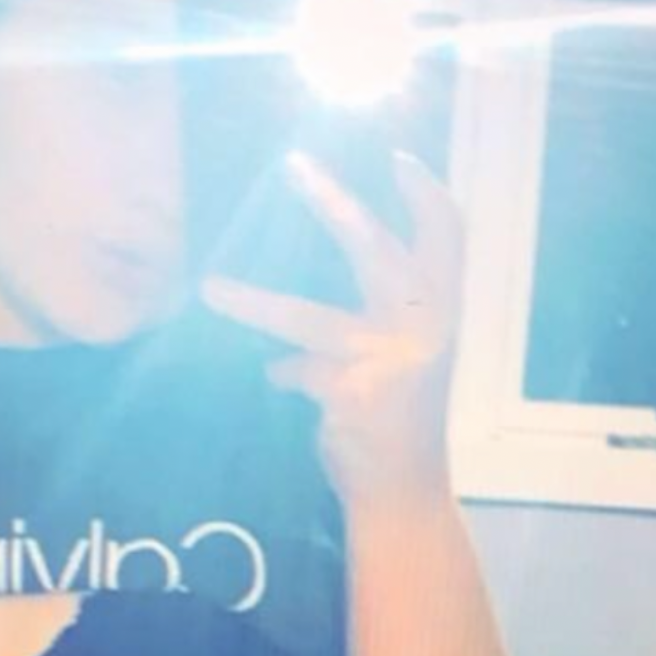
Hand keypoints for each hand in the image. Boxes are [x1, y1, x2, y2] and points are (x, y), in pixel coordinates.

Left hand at [201, 147, 464, 509]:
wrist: (403, 494)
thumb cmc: (400, 422)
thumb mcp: (405, 360)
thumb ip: (376, 319)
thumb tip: (302, 291)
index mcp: (442, 311)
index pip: (446, 237)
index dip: (427, 197)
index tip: (400, 160)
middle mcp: (425, 328)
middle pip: (374, 249)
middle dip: (331, 204)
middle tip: (292, 165)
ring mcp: (388, 359)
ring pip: (306, 317)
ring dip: (252, 303)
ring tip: (209, 288)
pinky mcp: (351, 392)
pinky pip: (294, 370)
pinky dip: (282, 374)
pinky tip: (278, 379)